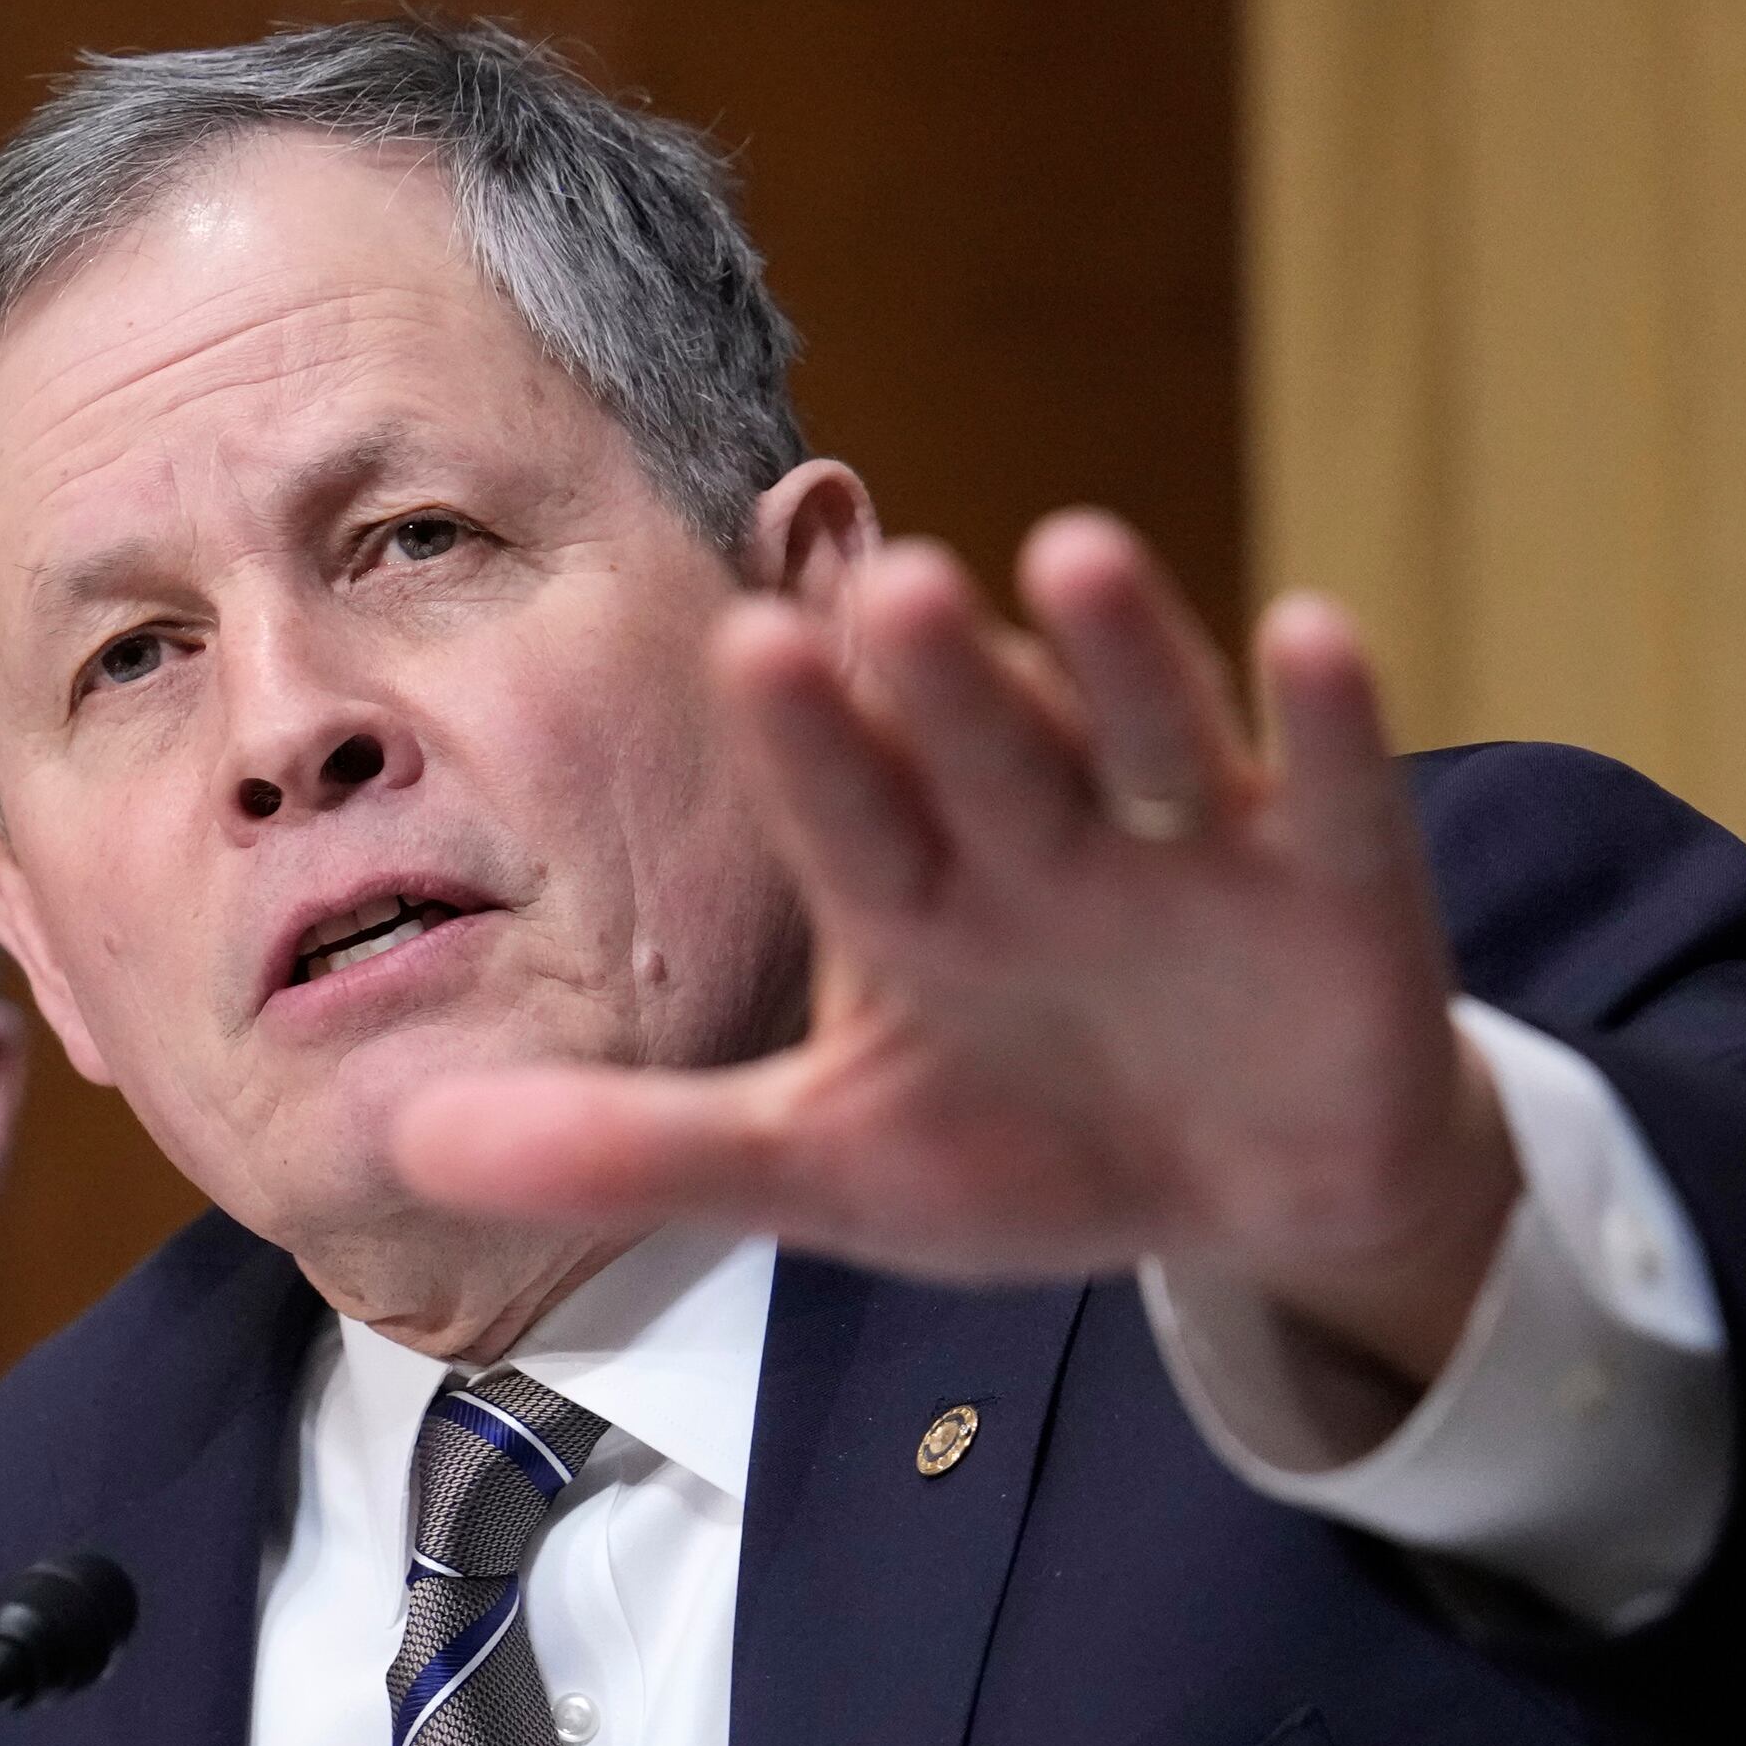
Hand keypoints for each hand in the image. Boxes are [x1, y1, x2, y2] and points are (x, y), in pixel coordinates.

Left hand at [386, 510, 1518, 1385]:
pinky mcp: (1339, 883)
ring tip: (1073, 556)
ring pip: (1150, 732)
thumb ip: (636, 1148)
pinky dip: (1331, 725)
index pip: (847, 813)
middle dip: (939, 680)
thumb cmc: (1025, 1143)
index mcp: (914, 894)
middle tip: (882, 585)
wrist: (1247, 1190)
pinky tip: (1315, 634)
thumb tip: (405, 1144)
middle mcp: (1044, 840)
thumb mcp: (825, 1165)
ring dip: (1120, 650)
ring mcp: (1194, 850)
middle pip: (984, 749)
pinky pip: (1336, 792)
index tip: (743, 644)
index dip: (808, 743)